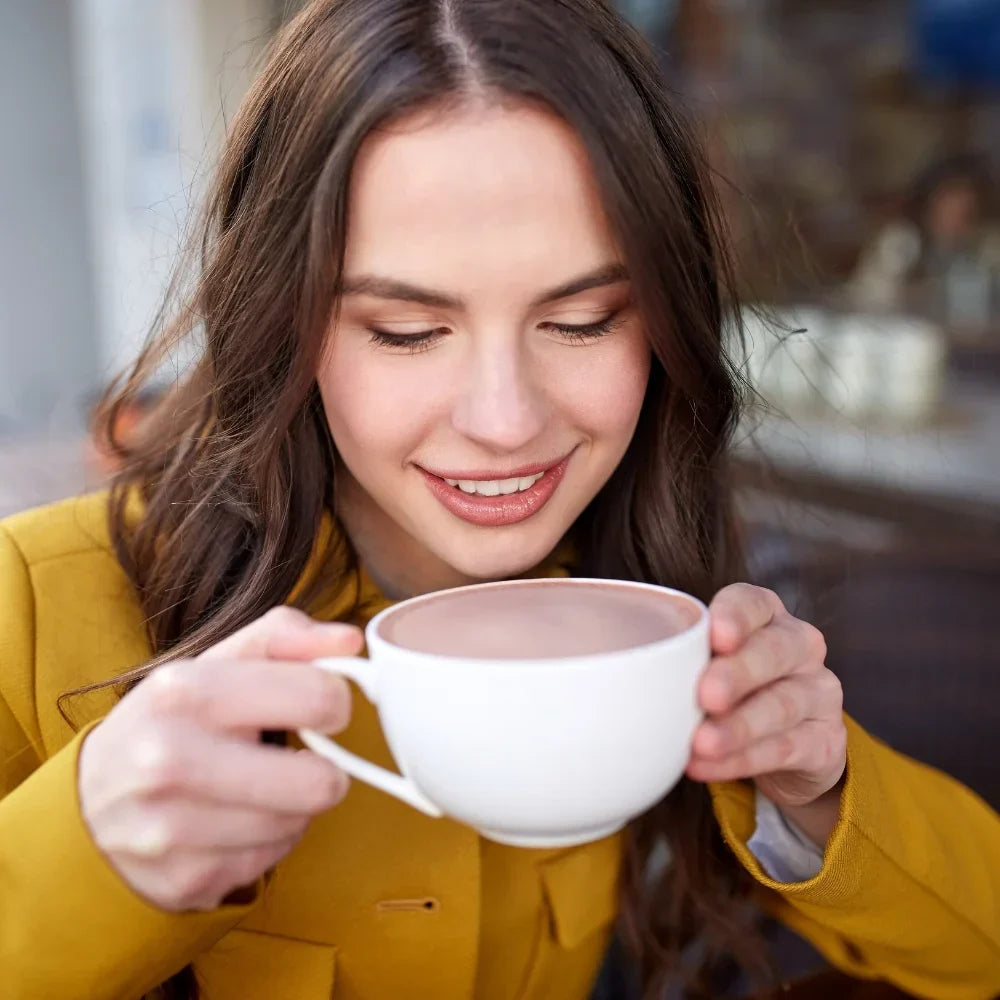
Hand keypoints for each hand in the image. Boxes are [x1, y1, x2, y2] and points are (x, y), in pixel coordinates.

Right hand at [79, 607, 362, 911]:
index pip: (317, 698)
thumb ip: (284, 637)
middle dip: (325, 768)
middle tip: (303, 757)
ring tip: (261, 785)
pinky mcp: (185, 879)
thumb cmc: (171, 721)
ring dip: (294, 805)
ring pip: (299, 823)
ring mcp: (172, 828)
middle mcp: (170, 759)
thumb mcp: (214, 662)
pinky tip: (238, 820)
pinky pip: (272, 859)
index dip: (335, 702)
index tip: (321, 707)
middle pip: (319, 783)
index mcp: (185, 691)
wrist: (90, 802)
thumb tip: (350, 642)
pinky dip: (267, 840)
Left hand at [686, 584, 845, 827]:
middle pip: (776, 650)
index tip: (716, 636)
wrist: (789, 746)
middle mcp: (799, 646)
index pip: (755, 602)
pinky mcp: (825, 740)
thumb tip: (623, 672)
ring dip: (739, 726)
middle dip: (738, 672)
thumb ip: (681, 660)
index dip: (736, 616)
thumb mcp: (709, 665)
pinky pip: (785, 749)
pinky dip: (743, 760)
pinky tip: (709, 766)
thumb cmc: (732, 690)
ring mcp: (818, 691)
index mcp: (767, 616)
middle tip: (705, 695)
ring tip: (700, 743)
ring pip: (782, 703)